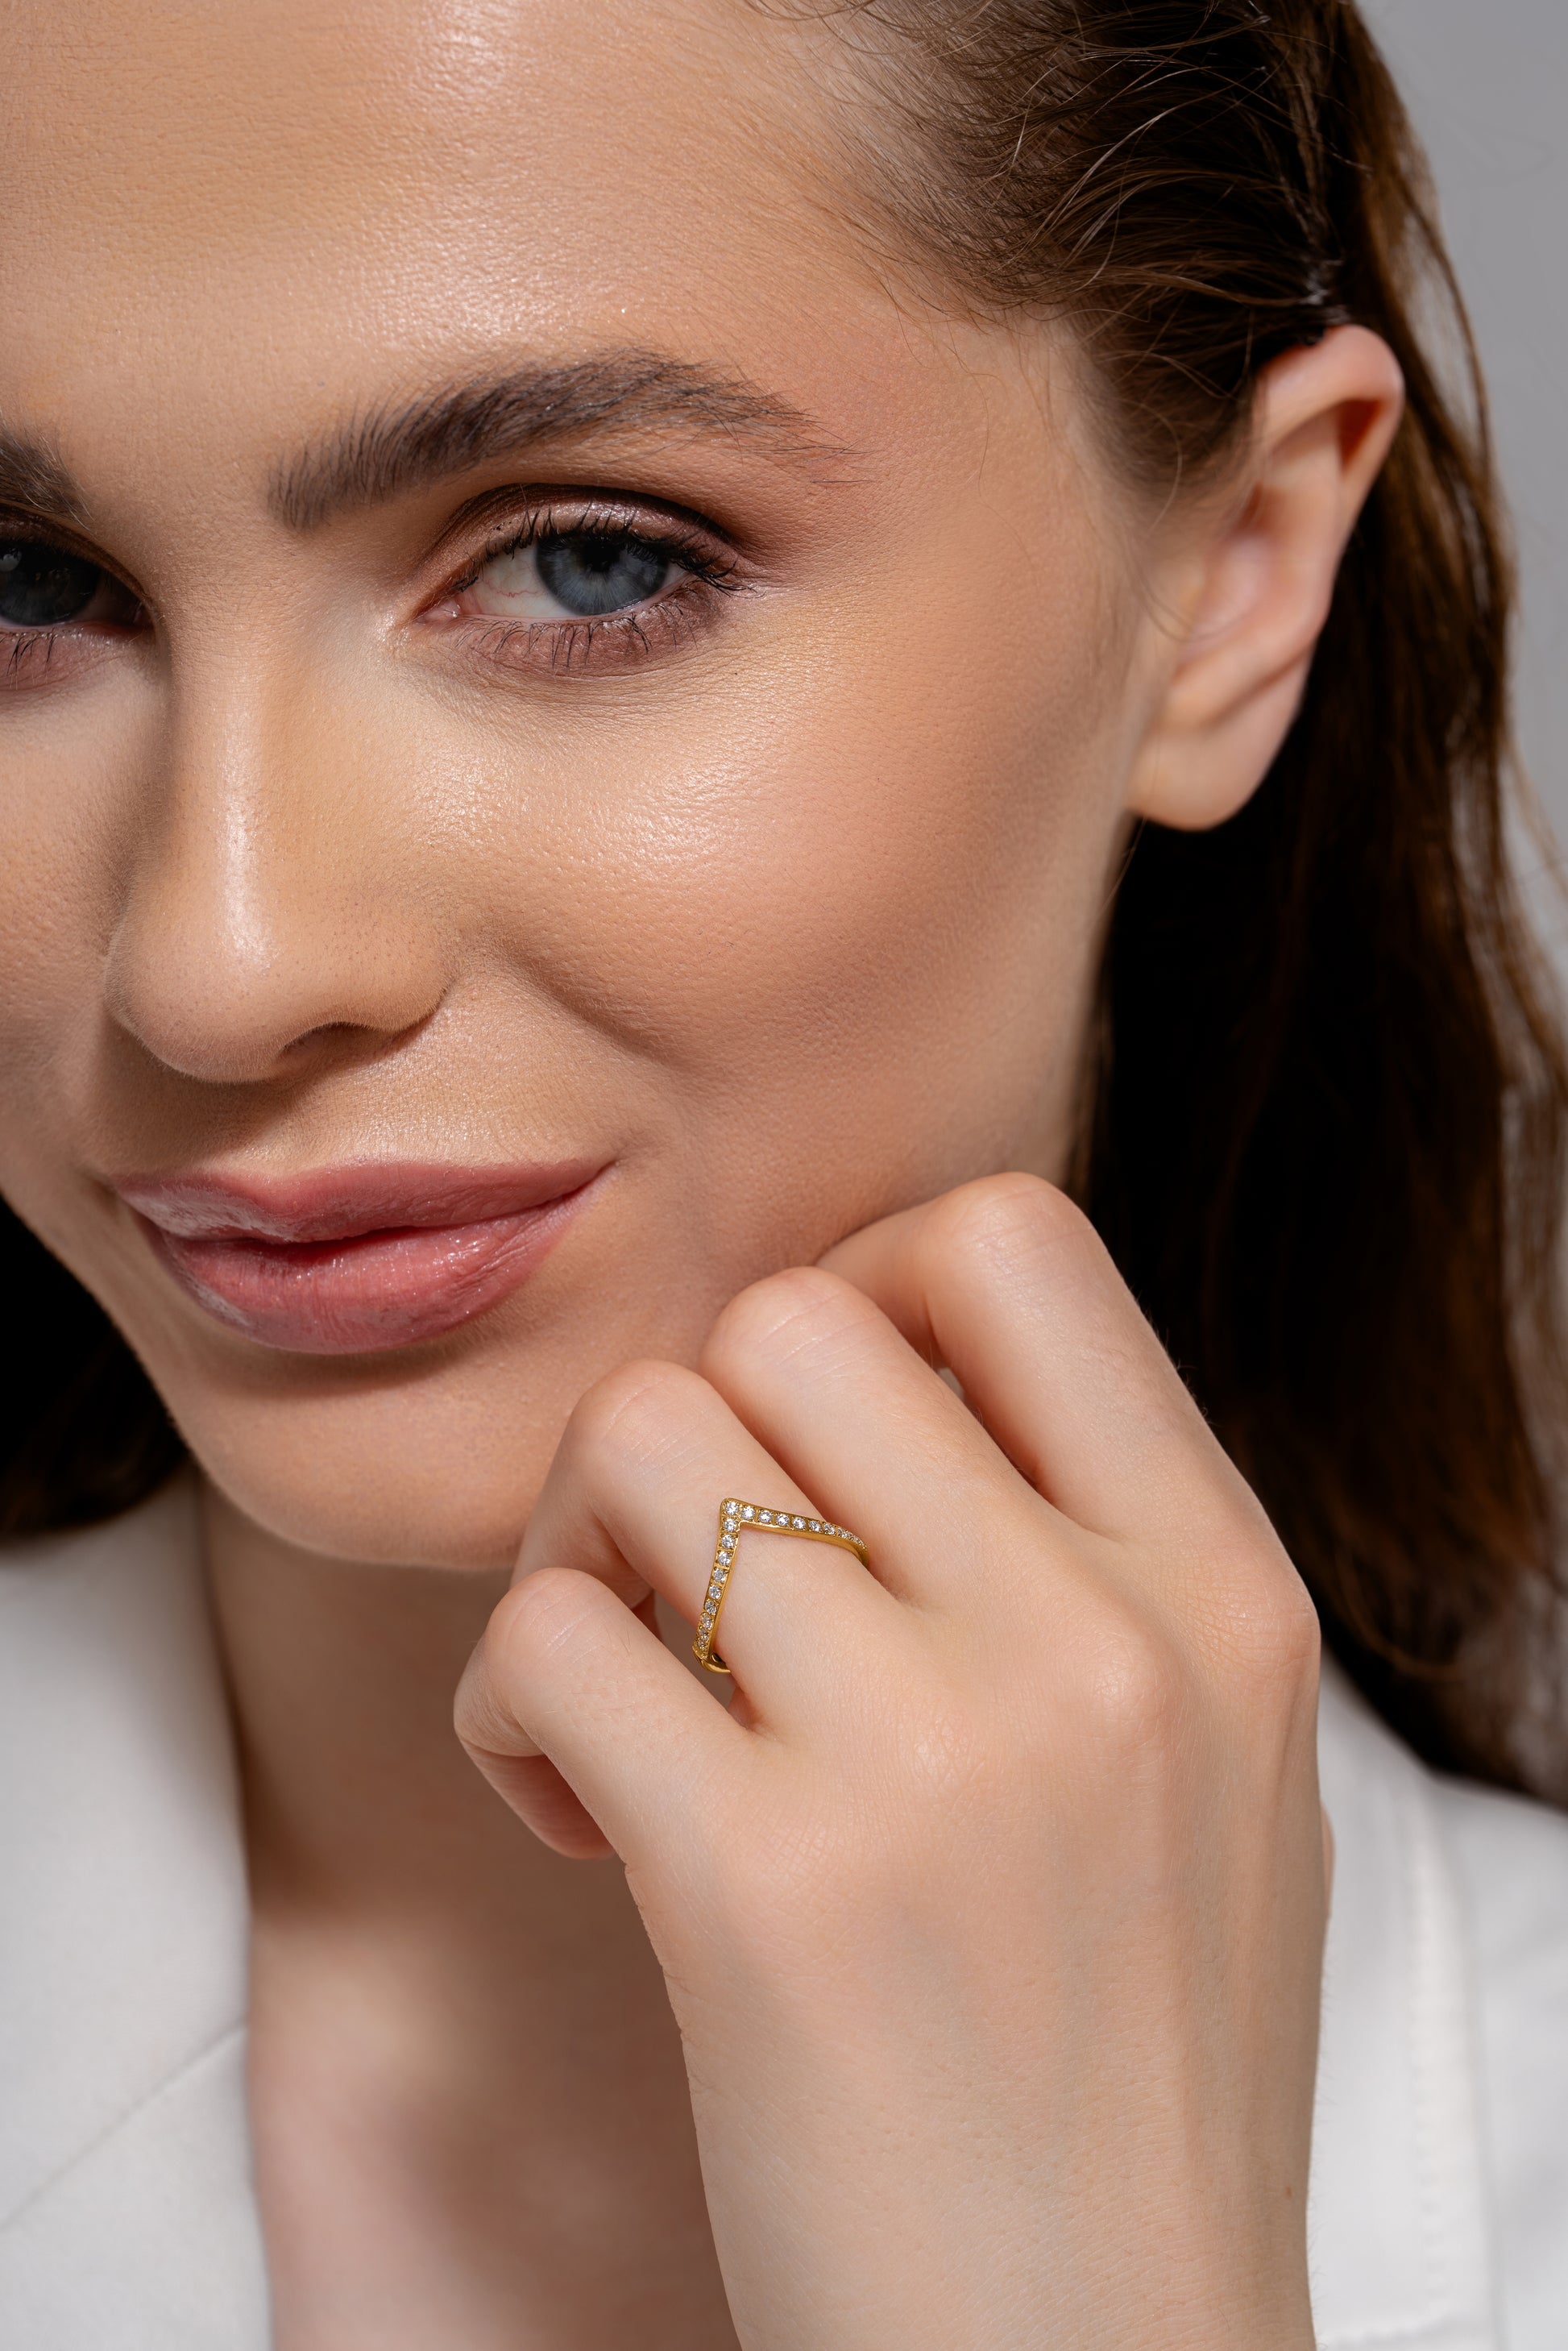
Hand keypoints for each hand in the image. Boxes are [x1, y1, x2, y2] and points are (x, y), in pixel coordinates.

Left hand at [456, 1175, 1325, 2350]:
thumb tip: (872, 1362)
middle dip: (700, 1425)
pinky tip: (583, 1818)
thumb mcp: (1210, 1761)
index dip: (870, 1285)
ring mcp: (937, 1753)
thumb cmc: (1133, 2063)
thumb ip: (1082, 1550)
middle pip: (785, 1319)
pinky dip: (513, 1714)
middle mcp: (1097, 1636)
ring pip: (637, 1442)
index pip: (1011, 1237)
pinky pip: (542, 1640)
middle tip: (694, 1576)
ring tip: (631, 1695)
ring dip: (580, 1553)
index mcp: (1219, 1584)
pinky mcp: (766, 1887)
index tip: (823, 1434)